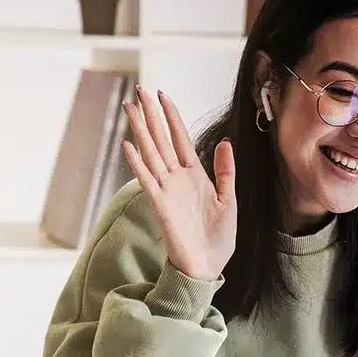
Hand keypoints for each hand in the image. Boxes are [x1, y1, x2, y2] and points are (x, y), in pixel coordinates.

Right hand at [120, 85, 236, 281]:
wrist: (207, 266)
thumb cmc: (217, 238)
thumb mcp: (228, 200)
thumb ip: (225, 171)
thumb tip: (225, 142)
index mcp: (195, 176)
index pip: (180, 139)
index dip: (172, 117)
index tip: (163, 95)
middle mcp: (177, 179)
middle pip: (161, 140)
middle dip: (151, 115)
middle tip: (139, 90)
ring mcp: (166, 190)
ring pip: (151, 153)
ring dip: (140, 130)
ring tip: (129, 108)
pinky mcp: (160, 205)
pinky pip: (147, 180)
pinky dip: (137, 163)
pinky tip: (128, 145)